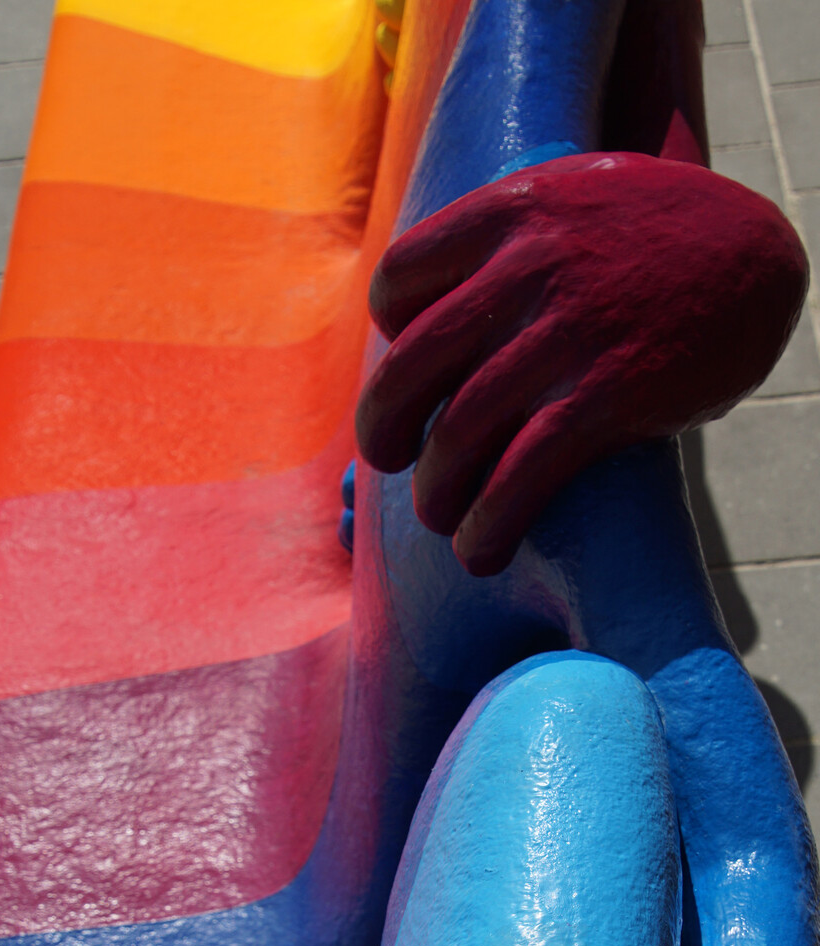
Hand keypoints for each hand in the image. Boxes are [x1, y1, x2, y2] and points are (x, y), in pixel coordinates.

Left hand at [355, 152, 807, 575]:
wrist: (758, 258)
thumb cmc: (655, 239)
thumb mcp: (572, 202)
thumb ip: (504, 242)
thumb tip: (436, 306)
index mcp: (508, 215)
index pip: (398, 281)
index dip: (390, 332)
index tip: (412, 368)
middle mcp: (527, 269)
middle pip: (409, 366)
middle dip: (382, 428)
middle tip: (388, 460)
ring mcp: (566, 334)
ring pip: (457, 434)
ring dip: (435, 494)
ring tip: (441, 517)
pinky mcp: (608, 396)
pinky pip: (519, 474)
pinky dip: (487, 523)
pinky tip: (480, 549)